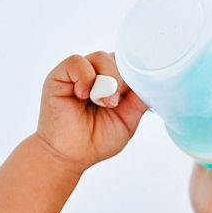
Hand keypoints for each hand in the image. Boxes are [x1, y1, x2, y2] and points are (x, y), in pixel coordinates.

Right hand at [36, 52, 147, 171]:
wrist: (69, 156)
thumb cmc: (97, 140)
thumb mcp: (128, 120)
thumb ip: (139, 99)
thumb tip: (151, 81)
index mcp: (113, 82)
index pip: (128, 64)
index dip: (134, 75)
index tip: (133, 95)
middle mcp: (96, 74)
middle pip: (118, 58)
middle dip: (122, 80)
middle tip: (114, 103)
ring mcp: (79, 74)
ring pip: (101, 57)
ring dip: (107, 80)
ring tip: (101, 103)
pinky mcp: (59, 75)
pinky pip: (77, 62)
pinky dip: (85, 78)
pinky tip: (82, 95)